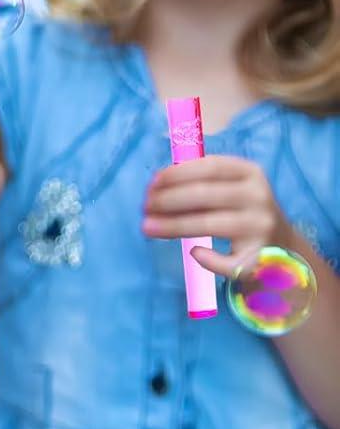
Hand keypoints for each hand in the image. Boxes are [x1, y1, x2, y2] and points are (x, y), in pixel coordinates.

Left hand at [142, 155, 295, 277]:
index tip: (152, 183)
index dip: (176, 173)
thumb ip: (201, 181)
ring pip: (209, 224)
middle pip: (204, 194)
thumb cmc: (241, 211)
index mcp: (250, 173)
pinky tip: (195, 252)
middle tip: (145, 207)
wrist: (282, 247)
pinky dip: (209, 259)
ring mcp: (262, 227)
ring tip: (148, 227)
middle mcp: (259, 196)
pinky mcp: (261, 257)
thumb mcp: (231, 187)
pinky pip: (229, 261)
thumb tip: (156, 186)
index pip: (209, 166)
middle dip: (167, 200)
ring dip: (172, 226)